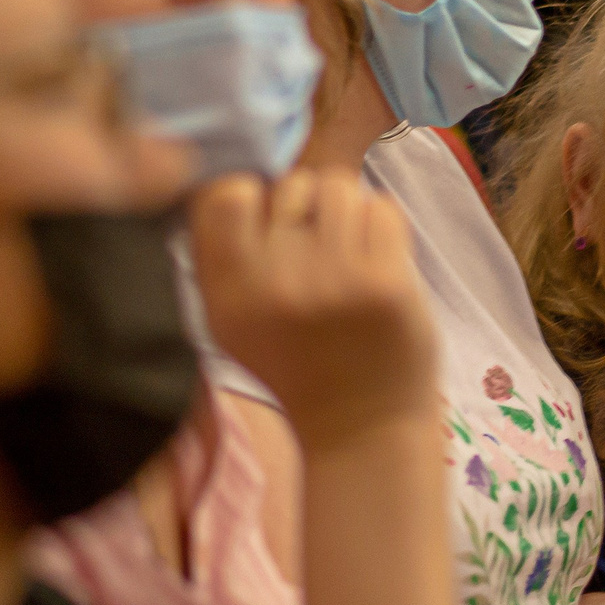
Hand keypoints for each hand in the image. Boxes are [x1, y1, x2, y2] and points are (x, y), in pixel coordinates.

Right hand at [187, 168, 436, 451]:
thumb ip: (220, 255)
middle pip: (290, 184)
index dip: (252, 195)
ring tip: (348, 257)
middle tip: (319, 255)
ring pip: (338, 187)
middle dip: (306, 208)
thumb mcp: (232, 323)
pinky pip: (382, 208)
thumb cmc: (298, 365)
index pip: (224, 193)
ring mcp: (332, 282)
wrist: (361, 428)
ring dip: (346, 213)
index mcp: (228, 294)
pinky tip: (377, 266)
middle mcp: (274, 285)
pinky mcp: (384, 284)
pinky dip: (383, 228)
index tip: (269, 224)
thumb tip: (226, 176)